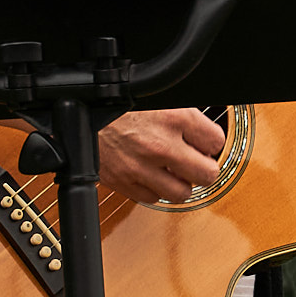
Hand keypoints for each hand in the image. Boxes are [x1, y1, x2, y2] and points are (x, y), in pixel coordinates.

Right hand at [96, 106, 224, 204]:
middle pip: (207, 174)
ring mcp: (141, 167)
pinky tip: (152, 175)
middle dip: (204, 169)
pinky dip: (155, 189)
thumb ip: (183, 117)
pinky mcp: (122, 182)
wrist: (79, 110)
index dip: (210, 142)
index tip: (203, 142)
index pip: (216, 141)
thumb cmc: (117, 102)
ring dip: (180, 183)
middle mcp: (160, 145)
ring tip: (173, 172)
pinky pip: (153, 198)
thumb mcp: (158, 98)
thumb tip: (203, 134)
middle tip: (196, 163)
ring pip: (182, 193)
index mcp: (173, 117)